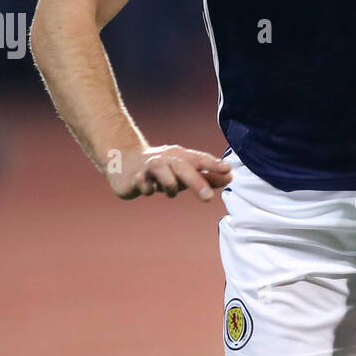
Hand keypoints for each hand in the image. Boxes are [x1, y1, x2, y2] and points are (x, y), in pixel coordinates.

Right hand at [106, 144, 232, 200]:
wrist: (125, 162)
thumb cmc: (163, 170)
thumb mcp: (186, 173)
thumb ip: (207, 176)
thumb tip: (230, 177)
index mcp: (182, 156)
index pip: (200, 159)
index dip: (213, 164)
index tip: (228, 170)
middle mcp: (167, 158)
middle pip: (183, 167)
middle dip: (196, 181)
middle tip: (209, 198)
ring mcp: (150, 166)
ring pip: (162, 171)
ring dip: (170, 185)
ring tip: (171, 192)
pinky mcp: (135, 176)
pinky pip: (142, 183)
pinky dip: (147, 188)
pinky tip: (148, 189)